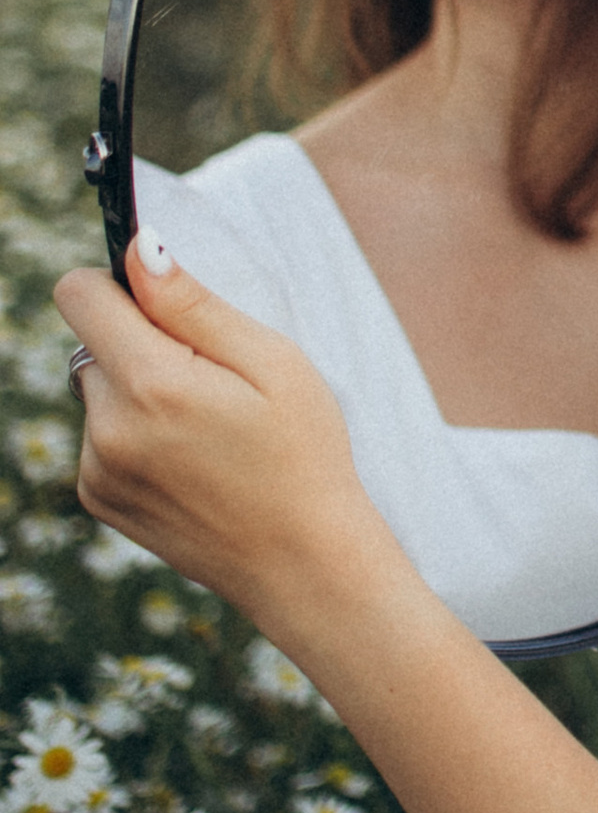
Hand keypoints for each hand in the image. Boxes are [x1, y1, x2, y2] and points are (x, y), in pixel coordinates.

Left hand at [54, 232, 400, 638]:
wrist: (302, 562)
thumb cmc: (303, 454)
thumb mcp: (272, 363)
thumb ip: (193, 304)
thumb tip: (137, 250)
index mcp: (151, 385)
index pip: (79, 295)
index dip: (119, 284)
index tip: (163, 305)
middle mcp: (107, 429)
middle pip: (93, 344)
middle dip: (142, 347)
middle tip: (212, 385)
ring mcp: (96, 469)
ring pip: (98, 391)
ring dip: (138, 394)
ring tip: (207, 431)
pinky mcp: (97, 499)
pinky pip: (100, 436)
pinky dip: (135, 435)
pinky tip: (190, 461)